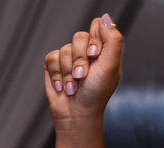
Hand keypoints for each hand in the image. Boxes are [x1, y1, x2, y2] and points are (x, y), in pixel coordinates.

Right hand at [44, 14, 122, 128]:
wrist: (76, 113)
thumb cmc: (96, 93)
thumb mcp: (110, 66)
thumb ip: (112, 39)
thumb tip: (106, 18)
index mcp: (102, 47)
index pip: (96, 26)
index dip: (94, 40)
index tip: (95, 56)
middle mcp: (85, 50)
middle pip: (78, 37)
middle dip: (79, 60)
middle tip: (83, 75)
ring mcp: (69, 58)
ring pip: (64, 50)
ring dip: (68, 72)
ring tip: (73, 86)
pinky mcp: (53, 66)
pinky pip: (51, 59)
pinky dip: (56, 75)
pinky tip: (63, 86)